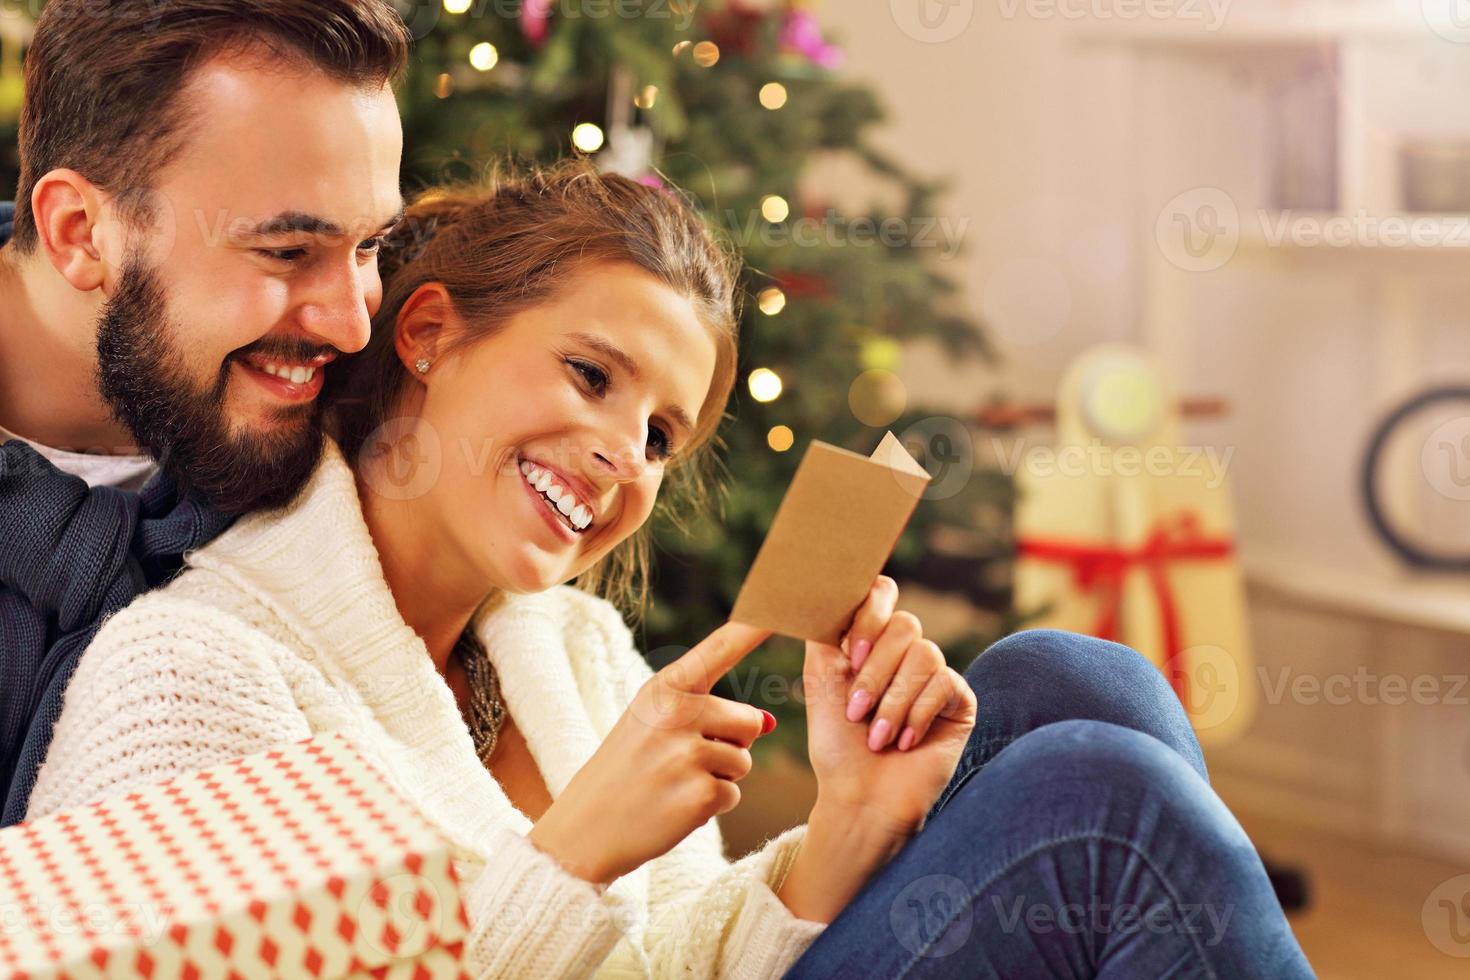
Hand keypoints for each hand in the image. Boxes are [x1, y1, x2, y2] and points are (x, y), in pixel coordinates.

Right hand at [529, 621, 775, 884]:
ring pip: (743, 760)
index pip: (720, 649)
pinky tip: (675, 806)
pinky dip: (712, 804)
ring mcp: (687, 754)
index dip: (755, 627)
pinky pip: (733, 793)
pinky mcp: (700, 795)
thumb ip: (705, 712)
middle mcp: (676, 714)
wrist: (584, 828)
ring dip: (720, 776)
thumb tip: (770, 721)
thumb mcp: (651, 723)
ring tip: (674, 782)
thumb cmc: (625, 769)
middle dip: (731, 743)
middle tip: (682, 759)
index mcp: (663, 688)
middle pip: (748, 720)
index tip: (788, 602)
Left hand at [800, 576, 975, 836]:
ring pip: (926, 654)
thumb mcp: (821, 676)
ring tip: (877, 736)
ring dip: (893, 701)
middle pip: (905, 625)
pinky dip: (916, 715)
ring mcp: (935, 676)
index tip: (849, 654)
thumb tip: (828, 581)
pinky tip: (902, 742)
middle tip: (856, 711)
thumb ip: (827, 626)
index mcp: (872, 639)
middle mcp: (906, 653)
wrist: (859, 797)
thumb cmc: (837, 743)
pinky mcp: (959, 701)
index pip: (882, 593)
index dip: (869, 615)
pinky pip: (946, 683)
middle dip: (875, 672)